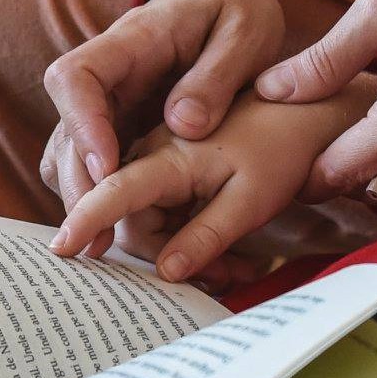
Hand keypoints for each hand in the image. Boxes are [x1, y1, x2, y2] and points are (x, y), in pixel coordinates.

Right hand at [40, 0, 283, 218]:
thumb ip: (216, 76)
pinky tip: (122, 233)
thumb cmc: (234, 10)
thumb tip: (183, 125)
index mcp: (130, 43)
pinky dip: (100, 201)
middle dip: (78, 187)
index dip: (82, 126)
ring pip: (69, 156)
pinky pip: (91, 167)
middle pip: (65, 132)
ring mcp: (106, 106)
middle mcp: (106, 78)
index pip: (76, 79)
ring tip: (103, 248)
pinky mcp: (116, 129)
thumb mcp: (245, 33)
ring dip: (82, 201)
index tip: (106, 170)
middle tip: (98, 238)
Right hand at [50, 74, 376, 282]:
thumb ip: (214, 224)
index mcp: (164, 133)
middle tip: (194, 278)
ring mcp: (146, 154)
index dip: (83, 200)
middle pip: (100, 198)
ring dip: (159, 250)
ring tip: (226, 273)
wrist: (308, 99)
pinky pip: (142, 211)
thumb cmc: (287, 130)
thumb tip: (168, 269)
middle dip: (136, 249)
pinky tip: (222, 260)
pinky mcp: (158, 168)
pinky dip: (171, 240)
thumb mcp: (261, 186)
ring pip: (121, 212)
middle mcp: (143, 142)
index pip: (104, 162)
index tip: (69, 243)